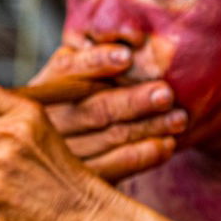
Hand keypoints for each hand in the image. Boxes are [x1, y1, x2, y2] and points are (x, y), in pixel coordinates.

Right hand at [32, 44, 183, 180]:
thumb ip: (89, 63)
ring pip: (110, 138)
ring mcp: (60, 153)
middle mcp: (46, 120)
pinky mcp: (78, 179)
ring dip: (148, 127)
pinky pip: (114, 168)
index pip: (66, 70)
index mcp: (41, 88)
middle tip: (167, 94)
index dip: (96, 63)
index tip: (126, 57)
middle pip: (93, 108)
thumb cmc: (70, 106)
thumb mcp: (66, 81)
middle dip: (133, 100)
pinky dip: (142, 156)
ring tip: (179, 118)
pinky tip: (166, 145)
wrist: (42, 160)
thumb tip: (131, 41)